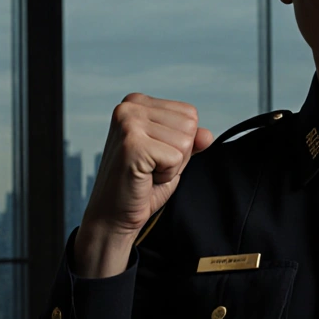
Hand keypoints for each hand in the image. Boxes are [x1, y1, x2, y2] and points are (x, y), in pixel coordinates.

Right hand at [74, 93, 213, 277]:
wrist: (112, 216)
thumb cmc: (140, 186)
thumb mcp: (172, 158)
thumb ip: (190, 141)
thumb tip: (207, 135)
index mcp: (137, 103)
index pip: (189, 114)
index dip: (180, 142)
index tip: (154, 156)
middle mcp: (130, 107)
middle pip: (189, 125)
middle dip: (177, 154)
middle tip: (150, 167)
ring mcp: (129, 123)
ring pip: (184, 142)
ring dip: (171, 166)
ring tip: (146, 172)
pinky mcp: (132, 144)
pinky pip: (175, 157)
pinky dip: (166, 174)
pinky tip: (144, 177)